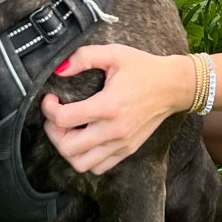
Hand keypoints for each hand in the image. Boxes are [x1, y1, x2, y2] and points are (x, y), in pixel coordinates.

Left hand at [41, 44, 195, 174]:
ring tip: (68, 131)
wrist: (173, 86)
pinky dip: (85, 158)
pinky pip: (98, 168)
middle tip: (55, 117)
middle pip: (67, 148)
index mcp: (108, 106)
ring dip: (67, 149)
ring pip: (81, 164)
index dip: (48, 109)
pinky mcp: (126, 150)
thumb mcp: (114, 54)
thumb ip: (84, 57)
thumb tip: (59, 69)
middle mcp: (114, 130)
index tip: (50, 99)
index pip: (64, 119)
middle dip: (53, 132)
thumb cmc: (144, 69)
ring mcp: (121, 144)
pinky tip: (85, 140)